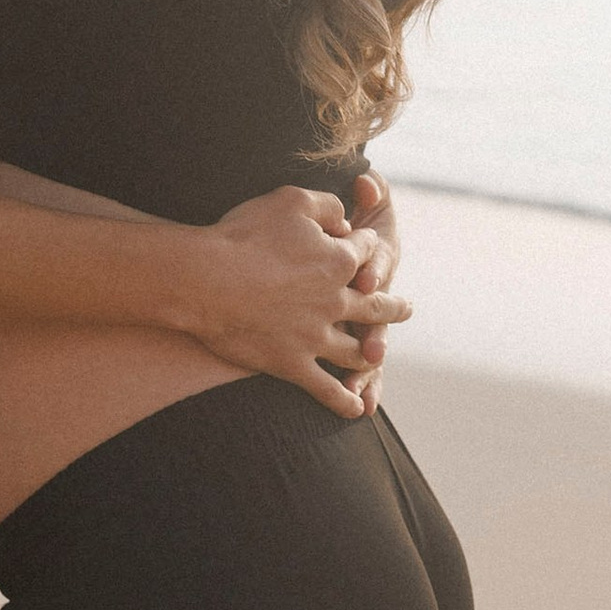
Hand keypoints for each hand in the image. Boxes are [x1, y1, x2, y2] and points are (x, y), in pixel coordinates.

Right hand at [191, 187, 408, 418]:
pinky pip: (326, 389)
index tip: (363, 245)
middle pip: (375, 305)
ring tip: (378, 355)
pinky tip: (357, 409)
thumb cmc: (244, 235)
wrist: (205, 279)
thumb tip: (346, 220)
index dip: (366, 245)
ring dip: (371, 353)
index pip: (366, 252)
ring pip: (356, 350)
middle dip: (392, 306)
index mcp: (340, 261)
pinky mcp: (292, 364)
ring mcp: (316, 337)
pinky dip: (344, 400)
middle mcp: (336, 302)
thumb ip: (327, 206)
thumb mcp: (291, 201)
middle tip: (405, 308)